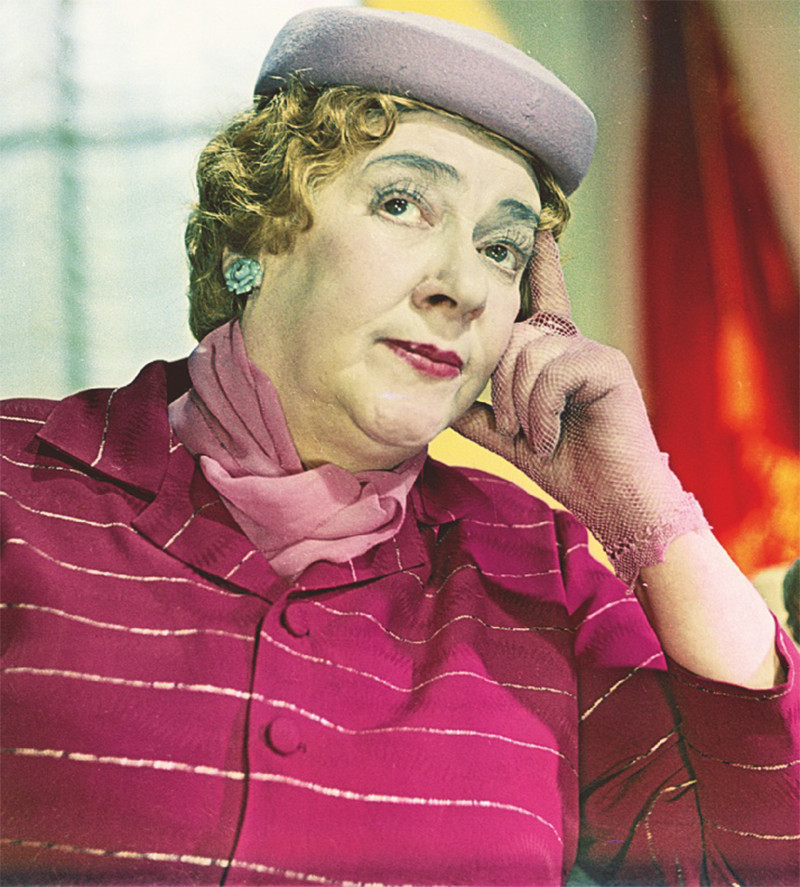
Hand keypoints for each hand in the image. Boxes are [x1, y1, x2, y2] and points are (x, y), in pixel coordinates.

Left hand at [453, 231, 706, 583]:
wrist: (613, 500)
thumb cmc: (568, 468)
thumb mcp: (512, 439)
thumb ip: (480, 416)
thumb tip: (444, 402)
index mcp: (554, 357)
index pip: (543, 300)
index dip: (540, 265)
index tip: (537, 228)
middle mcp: (574, 345)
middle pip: (514, 334)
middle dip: (500, 385)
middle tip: (512, 429)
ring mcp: (594, 351)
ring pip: (528, 353)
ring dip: (520, 405)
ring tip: (536, 438)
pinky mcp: (609, 365)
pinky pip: (553, 371)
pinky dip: (542, 412)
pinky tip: (551, 438)